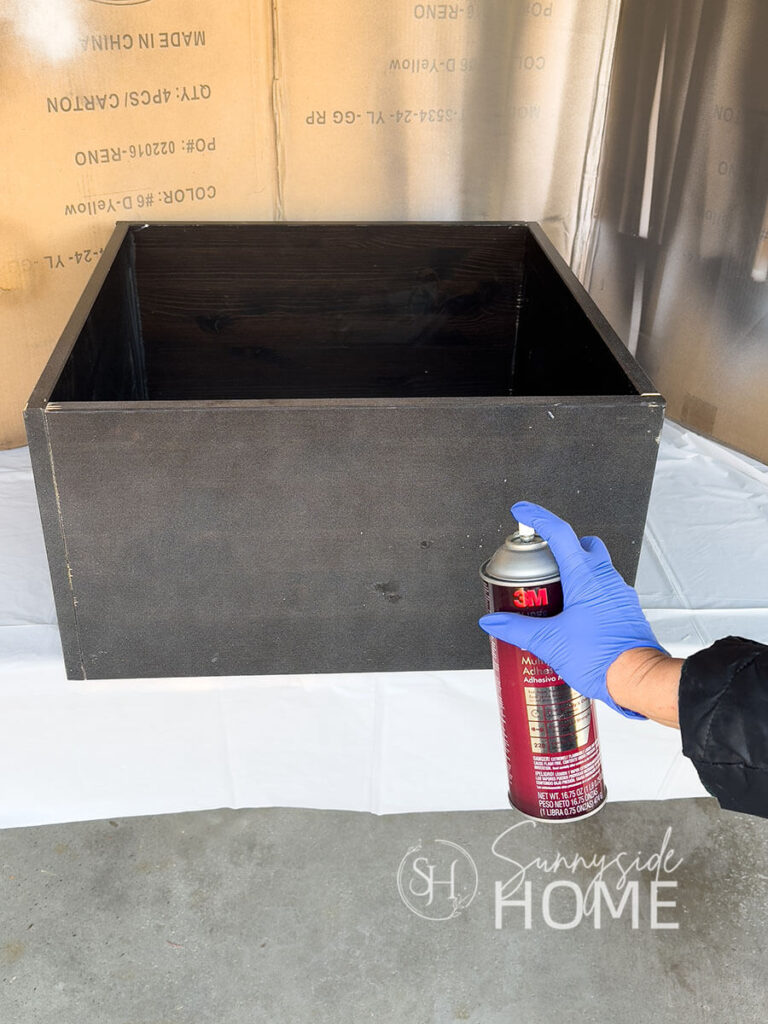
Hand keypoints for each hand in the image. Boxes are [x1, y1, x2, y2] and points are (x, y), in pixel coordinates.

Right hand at [478, 501, 666, 717]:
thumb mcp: (549, 642)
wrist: (638, 680)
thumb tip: (493, 621)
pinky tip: (573, 614)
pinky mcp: (624, 610)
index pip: (560, 532)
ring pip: (596, 567)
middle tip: (540, 562)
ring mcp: (618, 593)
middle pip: (583, 545)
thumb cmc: (601, 657)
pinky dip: (588, 592)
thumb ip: (517, 629)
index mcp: (585, 576)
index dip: (538, 517)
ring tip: (553, 594)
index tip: (522, 512)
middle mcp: (605, 578)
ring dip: (575, 571)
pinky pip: (604, 589)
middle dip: (560, 546)